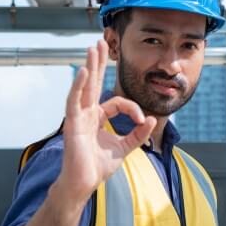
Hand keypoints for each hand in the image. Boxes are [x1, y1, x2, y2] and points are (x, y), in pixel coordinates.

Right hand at [51, 40, 155, 208]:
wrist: (84, 183)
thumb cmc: (98, 167)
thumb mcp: (125, 148)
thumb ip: (138, 134)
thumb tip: (153, 119)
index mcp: (97, 118)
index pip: (117, 103)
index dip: (133, 109)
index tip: (143, 122)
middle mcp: (86, 113)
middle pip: (93, 83)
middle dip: (98, 63)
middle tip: (100, 43)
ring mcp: (78, 116)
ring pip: (84, 86)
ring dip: (89, 66)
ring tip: (92, 48)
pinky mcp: (72, 123)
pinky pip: (74, 100)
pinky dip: (78, 86)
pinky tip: (83, 71)